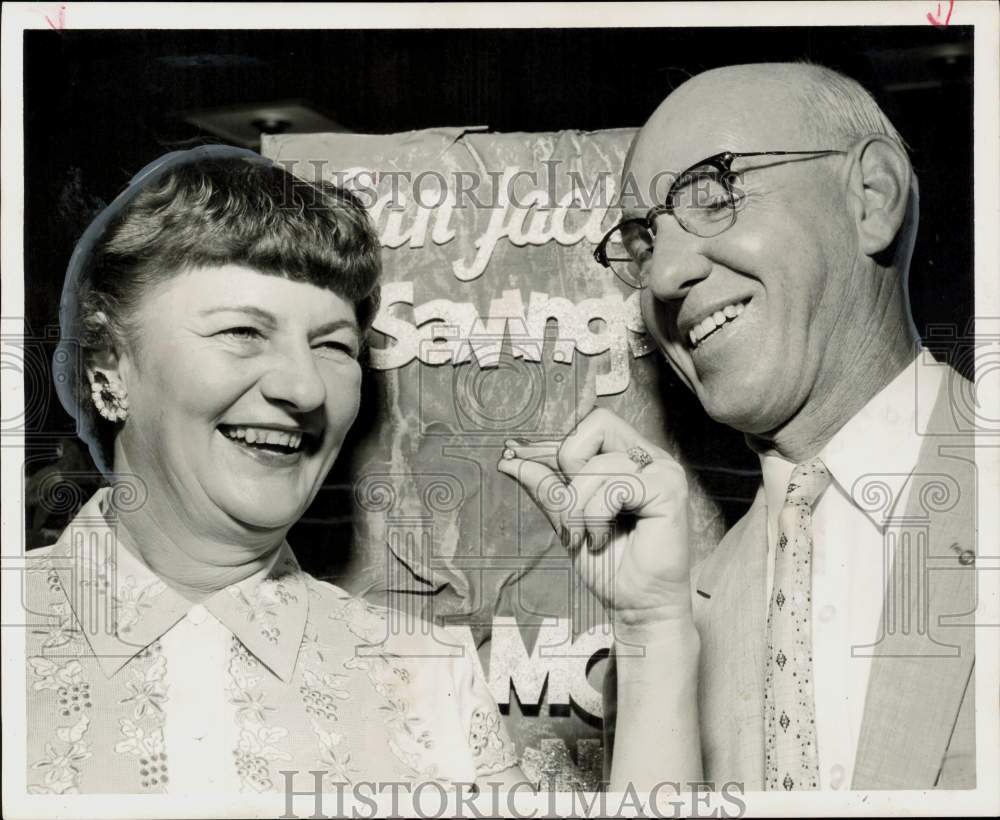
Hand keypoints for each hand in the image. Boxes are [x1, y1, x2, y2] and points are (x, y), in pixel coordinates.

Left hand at [497, 408, 692, 627]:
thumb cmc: (611, 566)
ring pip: (598, 464)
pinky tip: (601, 539)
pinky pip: (615, 485)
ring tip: (583, 536)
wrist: (637, 607)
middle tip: (570, 506)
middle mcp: (648, 458)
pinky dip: (596, 515)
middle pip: (597, 423)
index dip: (549, 443)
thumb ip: (547, 487)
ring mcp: (662, 471)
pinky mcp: (668, 490)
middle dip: (569, 463)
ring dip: (577, 506)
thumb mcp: (567, 519)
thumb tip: (510, 460)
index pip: (587, 426)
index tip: (513, 458)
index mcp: (628, 459)